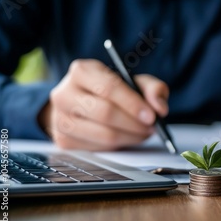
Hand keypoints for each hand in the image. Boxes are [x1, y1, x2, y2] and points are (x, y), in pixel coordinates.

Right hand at [37, 59, 168, 150]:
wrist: (80, 102)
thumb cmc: (111, 90)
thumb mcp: (134, 81)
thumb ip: (153, 89)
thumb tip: (160, 109)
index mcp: (82, 71)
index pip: (109, 88)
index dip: (133, 104)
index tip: (152, 116)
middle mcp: (64, 93)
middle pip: (105, 113)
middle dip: (134, 123)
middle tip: (152, 127)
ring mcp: (60, 119)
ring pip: (103, 135)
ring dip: (130, 137)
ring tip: (144, 132)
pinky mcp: (63, 140)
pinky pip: (98, 148)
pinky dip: (119, 146)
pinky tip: (128, 137)